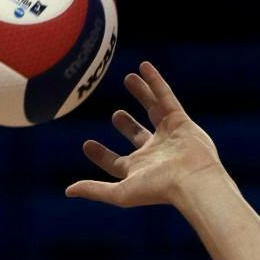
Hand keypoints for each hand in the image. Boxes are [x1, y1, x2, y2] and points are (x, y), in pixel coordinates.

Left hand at [66, 61, 221, 207]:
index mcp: (139, 171)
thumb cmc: (157, 189)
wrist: (192, 180)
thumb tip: (68, 191)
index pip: (116, 163)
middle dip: (127, 125)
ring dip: (141, 94)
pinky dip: (155, 81)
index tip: (87, 145)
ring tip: (129, 78)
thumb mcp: (120, 192)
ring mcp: (168, 136)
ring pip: (152, 110)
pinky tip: (144, 67)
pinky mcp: (180, 120)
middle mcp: (154, 153)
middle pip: (138, 136)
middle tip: (115, 115)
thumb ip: (95, 190)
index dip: (101, 155)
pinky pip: (166, 96)